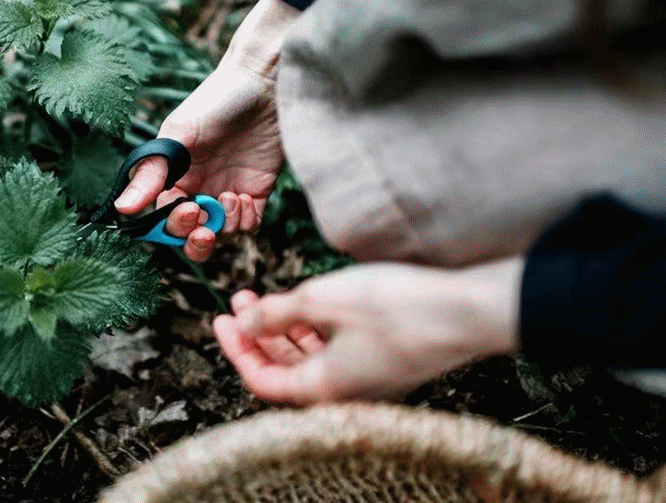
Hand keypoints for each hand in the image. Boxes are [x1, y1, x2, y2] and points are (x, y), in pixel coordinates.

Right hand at [114, 0, 298, 261]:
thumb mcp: (178, 134)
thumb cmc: (216, 101)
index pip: (165, 217)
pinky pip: (249, 224)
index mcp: (175, 175)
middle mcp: (200, 187)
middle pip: (191, 233)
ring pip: (222, 232)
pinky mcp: (257, 190)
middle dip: (196, 240)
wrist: (264, 84)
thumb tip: (121, 208)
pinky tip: (247, 198)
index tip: (187, 209)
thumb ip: (151, 173)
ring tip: (233, 197)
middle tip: (205, 230)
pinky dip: (247, 221)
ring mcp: (228, 189)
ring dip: (225, 225)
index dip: (173, 224)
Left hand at [212, 258, 523, 403]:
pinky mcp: (385, 363)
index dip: (236, 350)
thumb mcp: (322, 300)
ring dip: (283, 330)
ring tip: (264, 296)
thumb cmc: (398, 308)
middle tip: (238, 303)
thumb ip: (275, 313)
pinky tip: (306, 304)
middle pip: (284, 371)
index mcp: (324, 388)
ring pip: (310, 360)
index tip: (220, 319)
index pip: (262, 380)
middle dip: (256, 335)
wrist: (468, 311)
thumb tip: (245, 323)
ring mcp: (367, 379)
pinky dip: (313, 331)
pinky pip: (335, 352)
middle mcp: (344, 393)